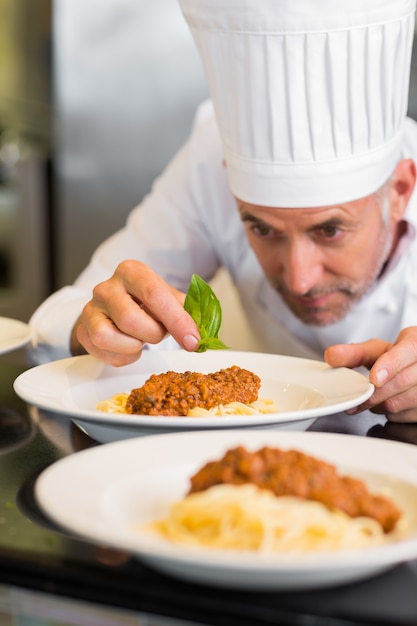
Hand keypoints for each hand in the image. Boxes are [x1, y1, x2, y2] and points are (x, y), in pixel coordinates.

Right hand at [70, 260, 199, 365]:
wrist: (116, 308)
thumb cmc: (147, 304)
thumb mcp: (169, 299)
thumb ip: (188, 312)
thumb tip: (204, 334)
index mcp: (132, 272)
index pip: (154, 294)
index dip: (177, 321)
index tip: (193, 341)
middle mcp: (107, 287)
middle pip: (131, 319)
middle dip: (152, 334)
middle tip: (158, 333)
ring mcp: (90, 309)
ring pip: (108, 337)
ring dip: (133, 346)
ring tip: (140, 339)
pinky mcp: (82, 331)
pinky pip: (102, 352)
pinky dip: (122, 357)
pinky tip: (128, 347)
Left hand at [324, 327, 416, 421]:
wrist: (415, 365)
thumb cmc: (396, 358)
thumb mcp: (377, 350)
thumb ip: (354, 353)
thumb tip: (331, 356)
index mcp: (415, 342)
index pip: (406, 352)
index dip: (389, 366)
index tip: (374, 379)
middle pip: (402, 381)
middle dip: (375, 394)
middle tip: (357, 399)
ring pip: (404, 401)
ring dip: (381, 405)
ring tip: (372, 399)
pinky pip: (407, 415)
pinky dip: (392, 414)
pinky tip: (387, 404)